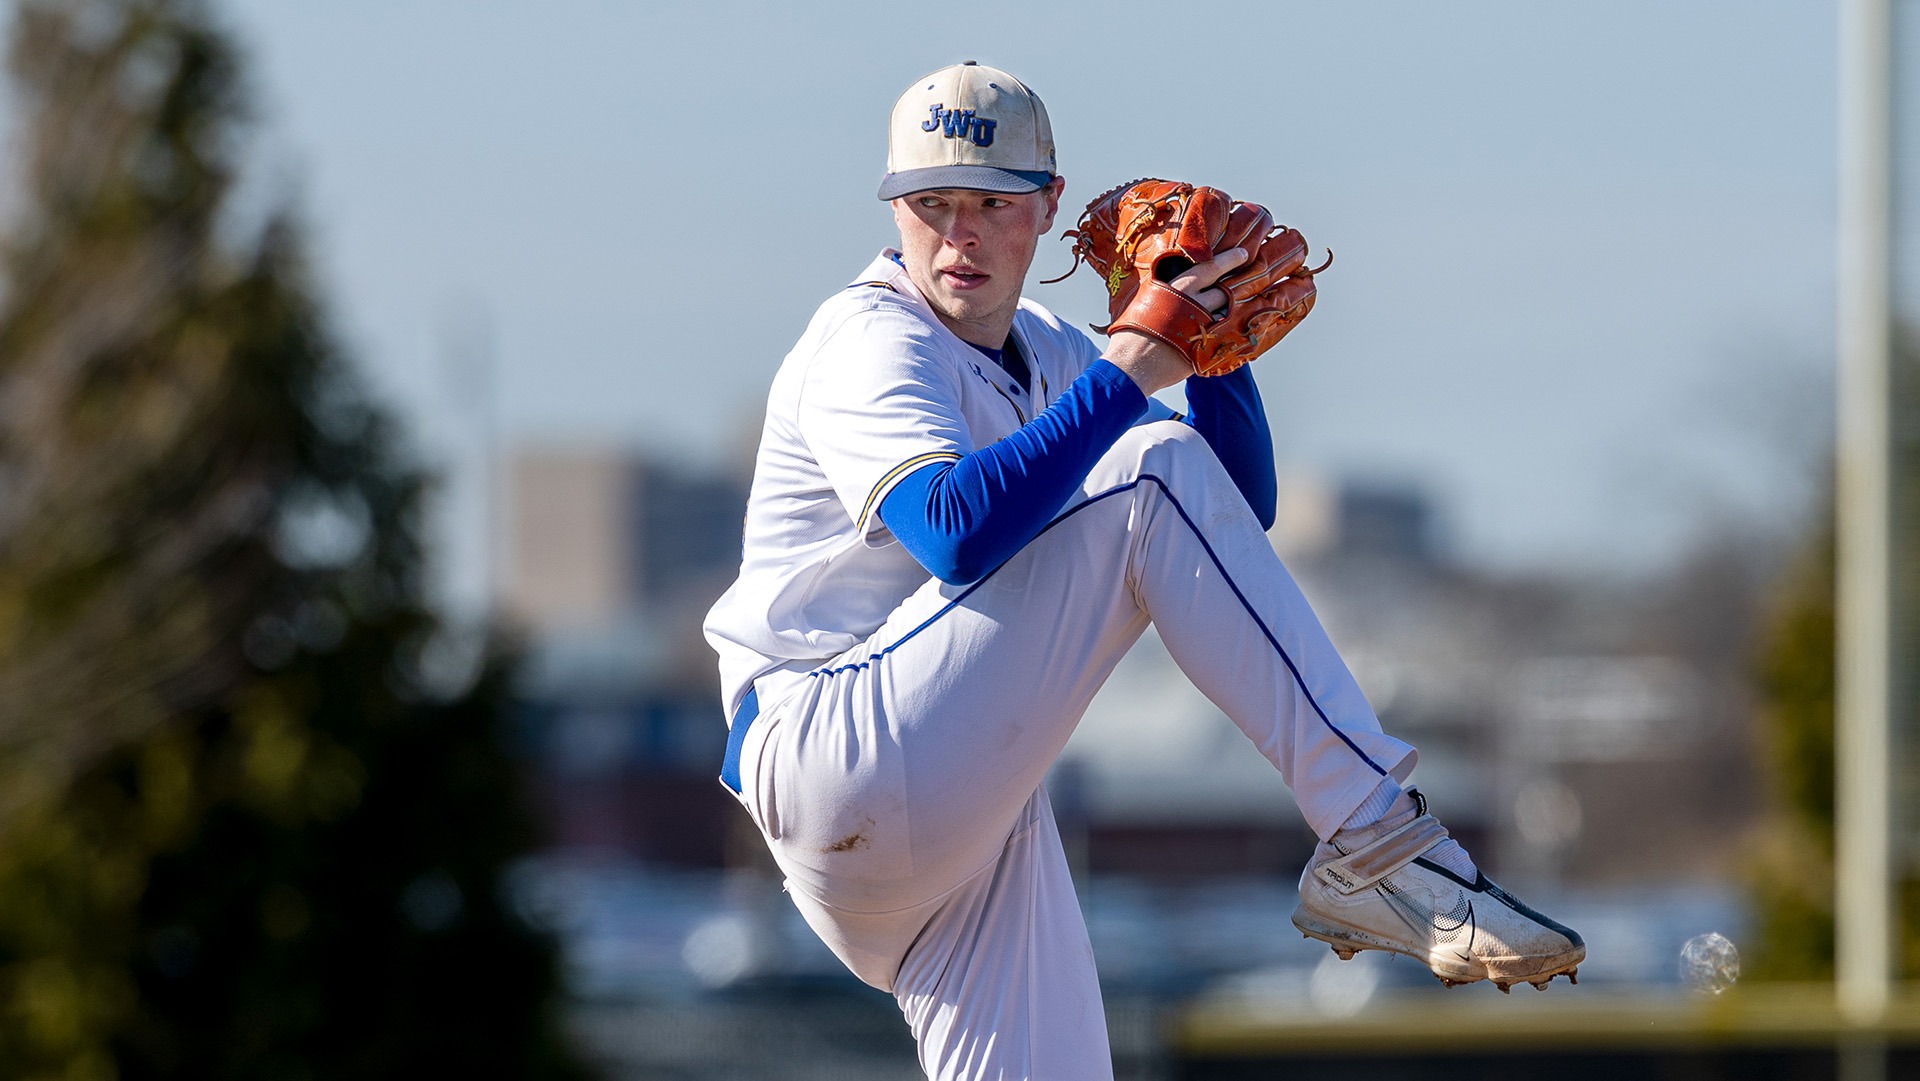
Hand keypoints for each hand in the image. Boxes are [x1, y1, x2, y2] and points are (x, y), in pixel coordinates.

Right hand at [1103, 246, 1248, 393]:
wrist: (1131, 364)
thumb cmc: (1132, 332)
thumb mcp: (1146, 300)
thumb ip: (1163, 290)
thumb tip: (1170, 284)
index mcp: (1178, 288)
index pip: (1210, 268)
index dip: (1229, 260)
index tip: (1243, 253)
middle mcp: (1194, 304)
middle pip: (1224, 291)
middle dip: (1234, 286)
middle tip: (1244, 280)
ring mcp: (1202, 327)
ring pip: (1226, 313)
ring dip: (1227, 310)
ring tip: (1228, 309)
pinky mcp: (1205, 347)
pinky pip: (1222, 335)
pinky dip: (1223, 331)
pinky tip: (1220, 331)